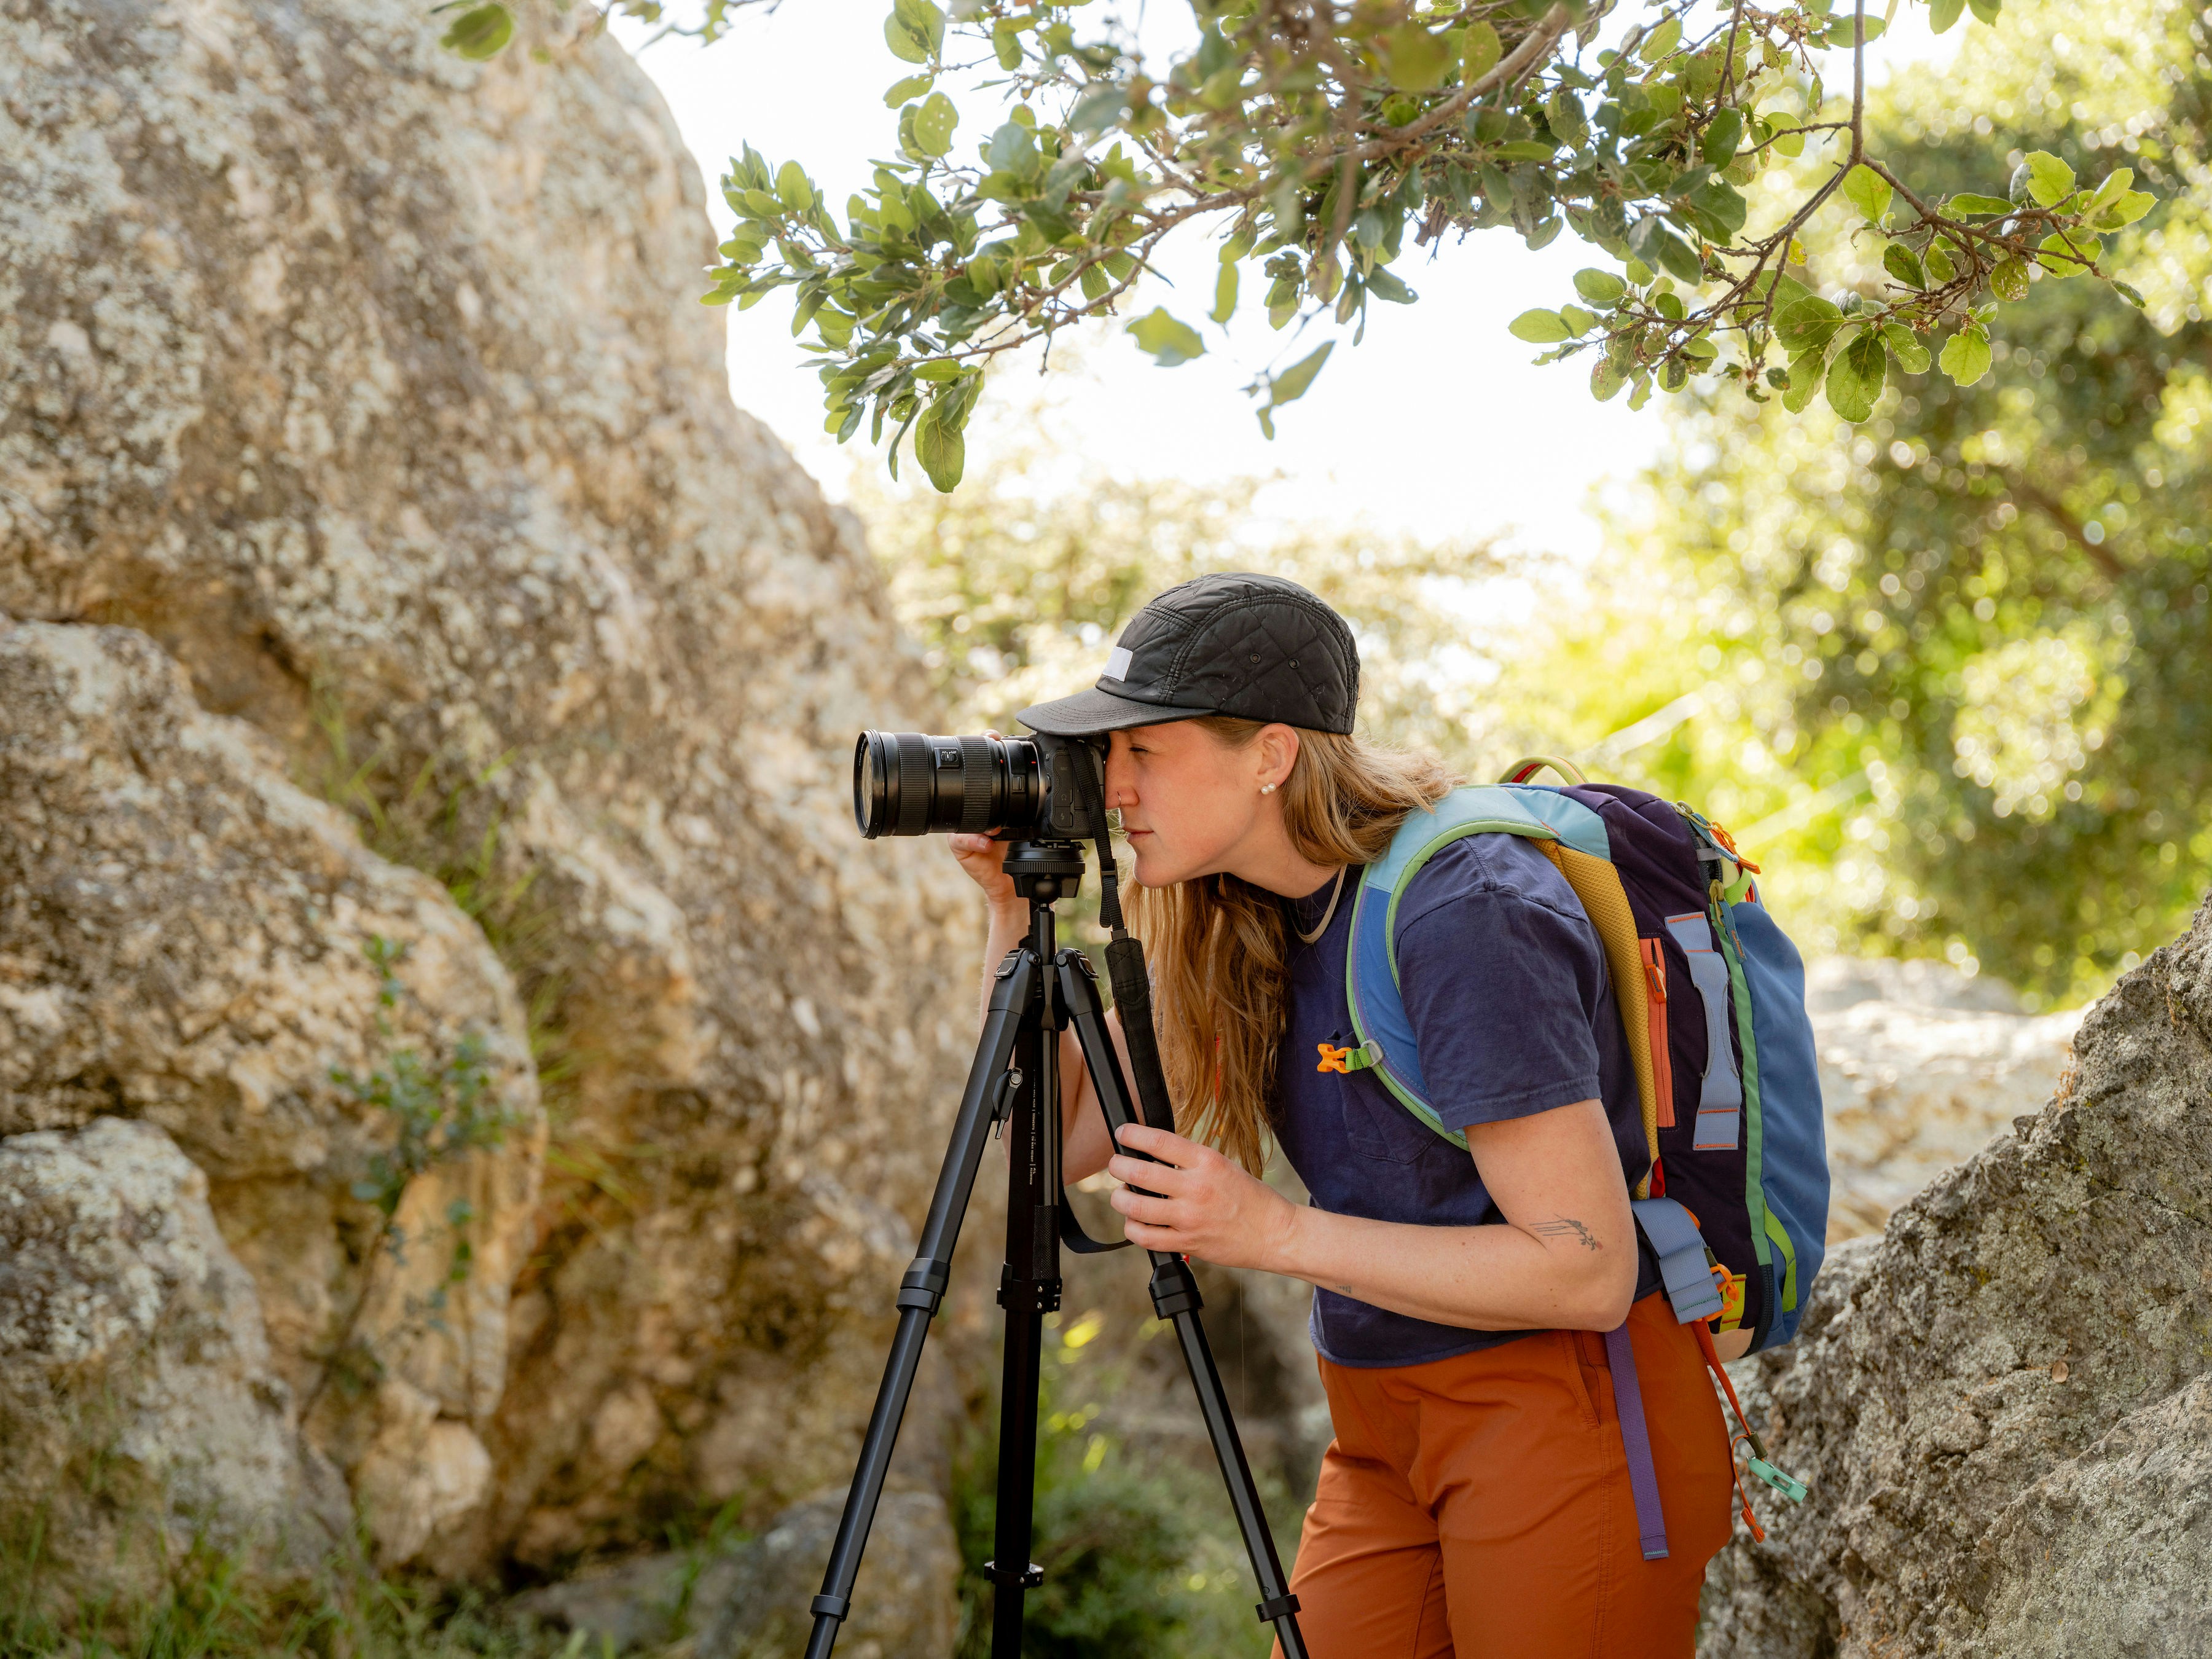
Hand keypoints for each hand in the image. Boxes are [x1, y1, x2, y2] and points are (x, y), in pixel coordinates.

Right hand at [947, 732, 1019, 911]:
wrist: (1009, 880)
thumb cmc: (1015, 848)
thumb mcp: (1026, 823)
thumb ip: (1030, 805)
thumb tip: (1043, 786)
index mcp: (988, 799)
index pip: (983, 769)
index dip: (985, 749)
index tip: (992, 736)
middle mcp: (972, 809)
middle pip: (965, 783)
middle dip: (972, 770)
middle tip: (983, 766)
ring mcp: (962, 826)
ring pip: (960, 812)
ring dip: (977, 815)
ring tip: (993, 823)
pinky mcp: (958, 846)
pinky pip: (961, 840)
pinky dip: (974, 841)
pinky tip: (986, 843)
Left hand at [1106, 1122, 1299, 1272]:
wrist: (1274, 1233)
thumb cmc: (1249, 1197)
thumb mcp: (1222, 1165)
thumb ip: (1189, 1161)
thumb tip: (1151, 1153)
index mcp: (1206, 1161)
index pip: (1158, 1141)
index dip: (1132, 1135)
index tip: (1122, 1134)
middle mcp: (1196, 1188)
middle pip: (1139, 1173)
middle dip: (1118, 1166)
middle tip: (1116, 1165)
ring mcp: (1190, 1217)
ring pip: (1136, 1207)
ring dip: (1120, 1199)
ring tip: (1121, 1195)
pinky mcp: (1188, 1243)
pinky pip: (1146, 1237)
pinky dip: (1132, 1228)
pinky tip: (1134, 1222)